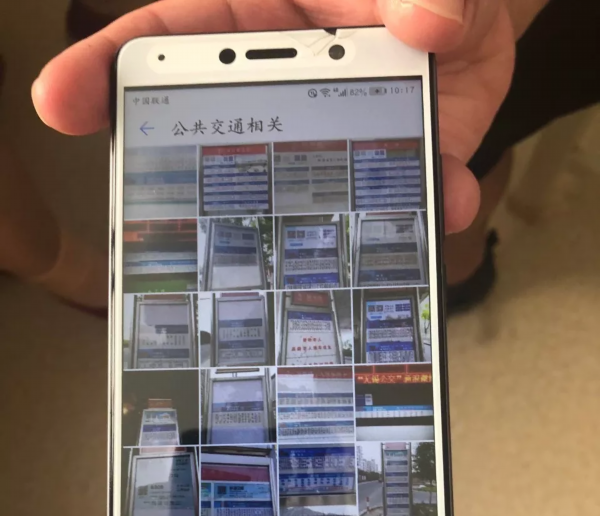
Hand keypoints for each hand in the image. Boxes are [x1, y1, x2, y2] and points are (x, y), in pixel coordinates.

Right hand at [32, 0, 514, 233]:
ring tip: (285, 251)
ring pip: (295, 182)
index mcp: (269, 15)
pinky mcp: (384, 165)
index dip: (111, 63)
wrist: (479, 27)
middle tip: (146, 210)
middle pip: (217, 124)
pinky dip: (410, 212)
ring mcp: (331, 133)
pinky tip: (429, 220)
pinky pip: (385, 198)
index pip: (178, 33)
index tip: (61, 100)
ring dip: (300, 214)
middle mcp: (288, 84)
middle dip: (182, 167)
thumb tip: (428, 20)